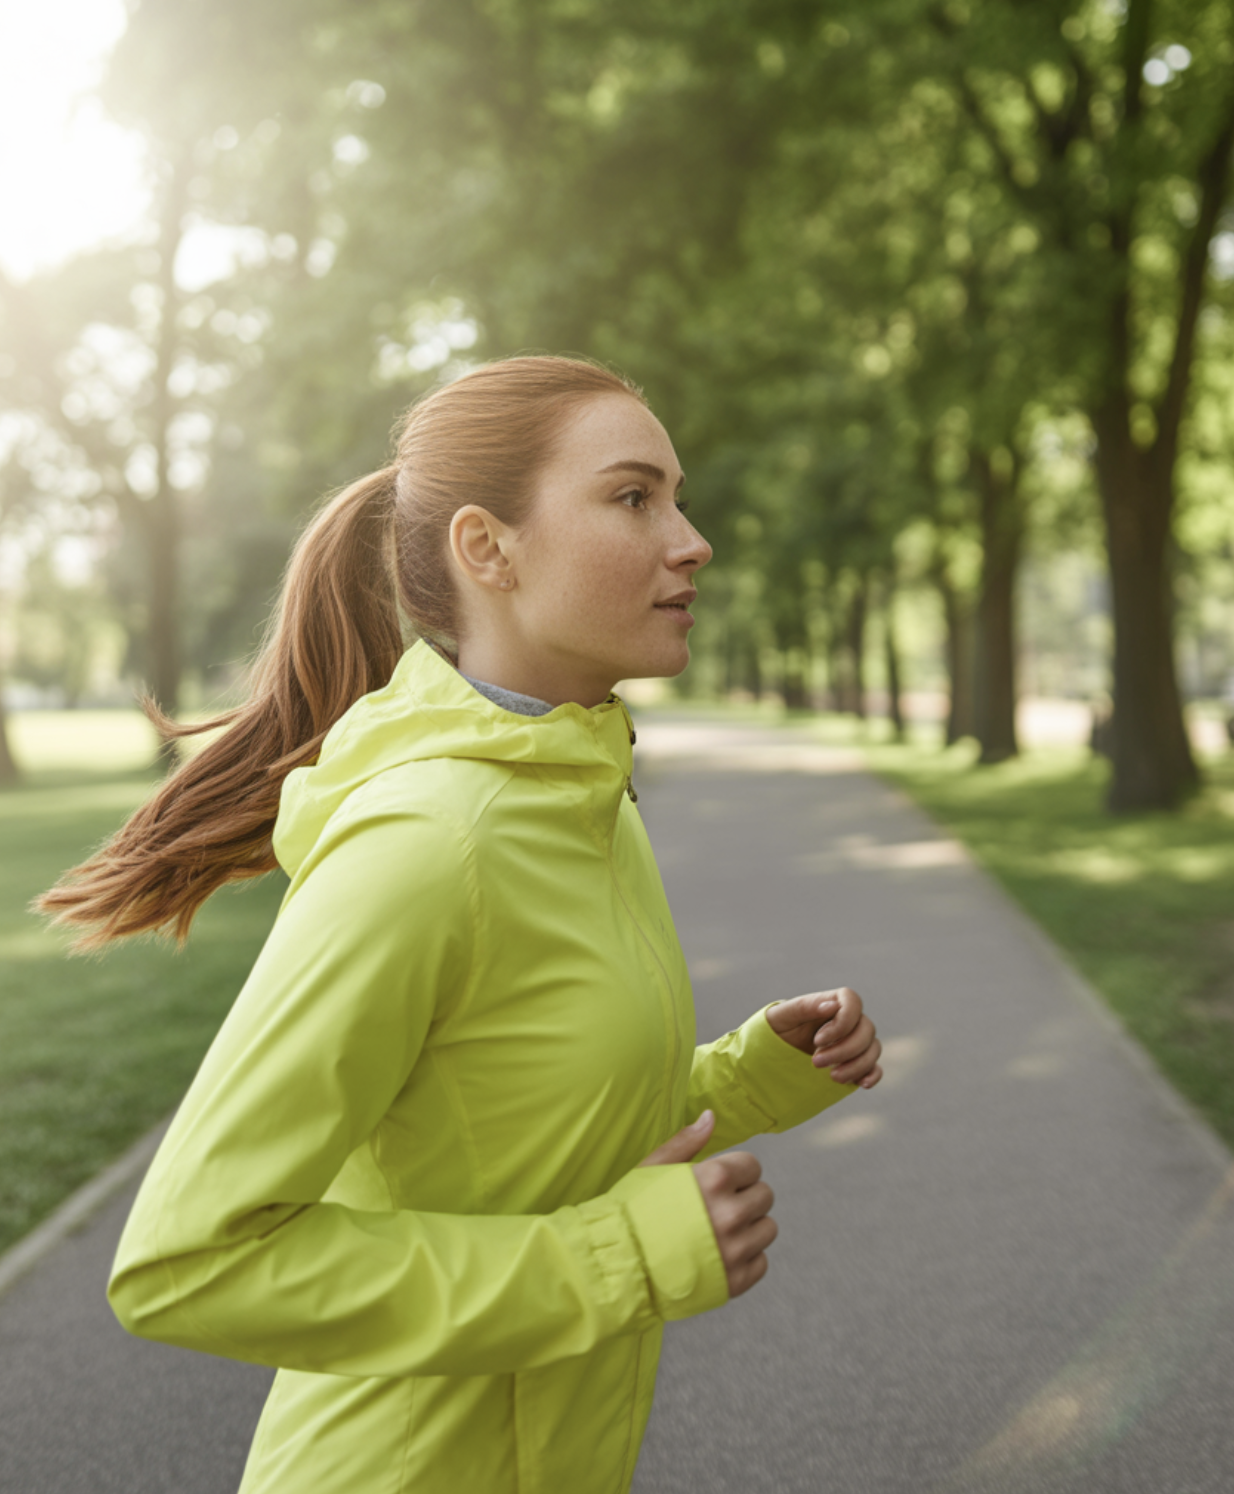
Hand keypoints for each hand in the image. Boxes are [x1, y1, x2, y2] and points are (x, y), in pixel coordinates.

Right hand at [641, 1111, 776, 1298]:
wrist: (617, 1266)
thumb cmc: (632, 1213)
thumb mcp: (653, 1168)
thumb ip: (686, 1141)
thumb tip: (711, 1116)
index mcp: (713, 1179)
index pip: (753, 1166)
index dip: (735, 1172)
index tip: (718, 1183)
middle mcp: (730, 1213)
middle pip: (765, 1196)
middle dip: (744, 1197)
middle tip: (717, 1207)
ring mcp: (735, 1250)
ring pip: (767, 1228)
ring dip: (749, 1227)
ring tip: (718, 1231)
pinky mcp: (736, 1281)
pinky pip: (761, 1262)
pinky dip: (746, 1258)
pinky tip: (719, 1254)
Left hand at [765, 987, 882, 1088]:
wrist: (775, 1053)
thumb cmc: (777, 1028)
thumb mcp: (783, 1016)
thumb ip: (805, 1006)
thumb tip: (832, 1005)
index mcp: (831, 1003)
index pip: (853, 1002)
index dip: (843, 1022)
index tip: (818, 1040)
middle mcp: (848, 1021)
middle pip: (866, 1029)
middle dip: (843, 1050)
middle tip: (815, 1062)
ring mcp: (854, 1042)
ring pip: (873, 1049)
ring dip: (856, 1065)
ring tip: (832, 1077)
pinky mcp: (856, 1063)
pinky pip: (876, 1067)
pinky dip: (873, 1075)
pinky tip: (861, 1084)